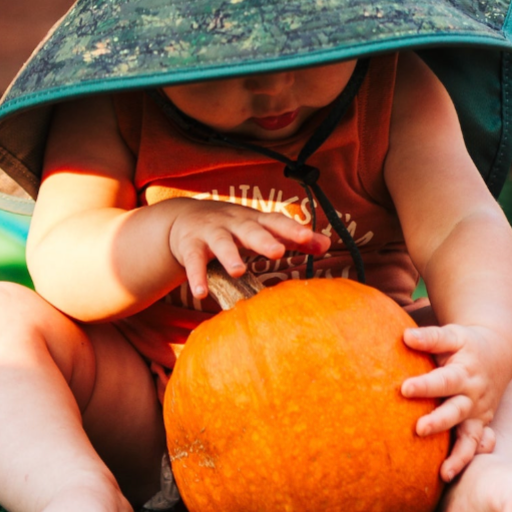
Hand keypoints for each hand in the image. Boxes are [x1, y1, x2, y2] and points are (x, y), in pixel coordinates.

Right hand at [168, 200, 329, 299]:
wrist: (184, 217)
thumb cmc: (233, 227)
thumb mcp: (260, 228)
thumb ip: (291, 238)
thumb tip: (327, 245)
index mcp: (254, 220)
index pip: (275, 222)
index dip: (292, 229)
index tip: (310, 238)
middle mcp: (233, 223)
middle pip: (250, 229)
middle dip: (263, 240)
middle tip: (278, 252)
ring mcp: (210, 233)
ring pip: (220, 242)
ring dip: (230, 256)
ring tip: (239, 271)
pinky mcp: (190, 246)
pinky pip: (193, 261)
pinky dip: (196, 276)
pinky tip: (201, 293)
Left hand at [400, 323, 511, 479]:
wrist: (499, 353)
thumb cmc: (467, 344)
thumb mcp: (452, 336)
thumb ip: (430, 338)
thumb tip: (405, 336)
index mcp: (465, 373)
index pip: (443, 380)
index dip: (425, 385)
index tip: (404, 388)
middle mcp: (473, 396)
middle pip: (455, 411)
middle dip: (438, 421)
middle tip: (418, 429)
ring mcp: (478, 414)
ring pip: (470, 437)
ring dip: (458, 455)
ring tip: (444, 472)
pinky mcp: (480, 425)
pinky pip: (475, 446)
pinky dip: (465, 460)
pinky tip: (448, 476)